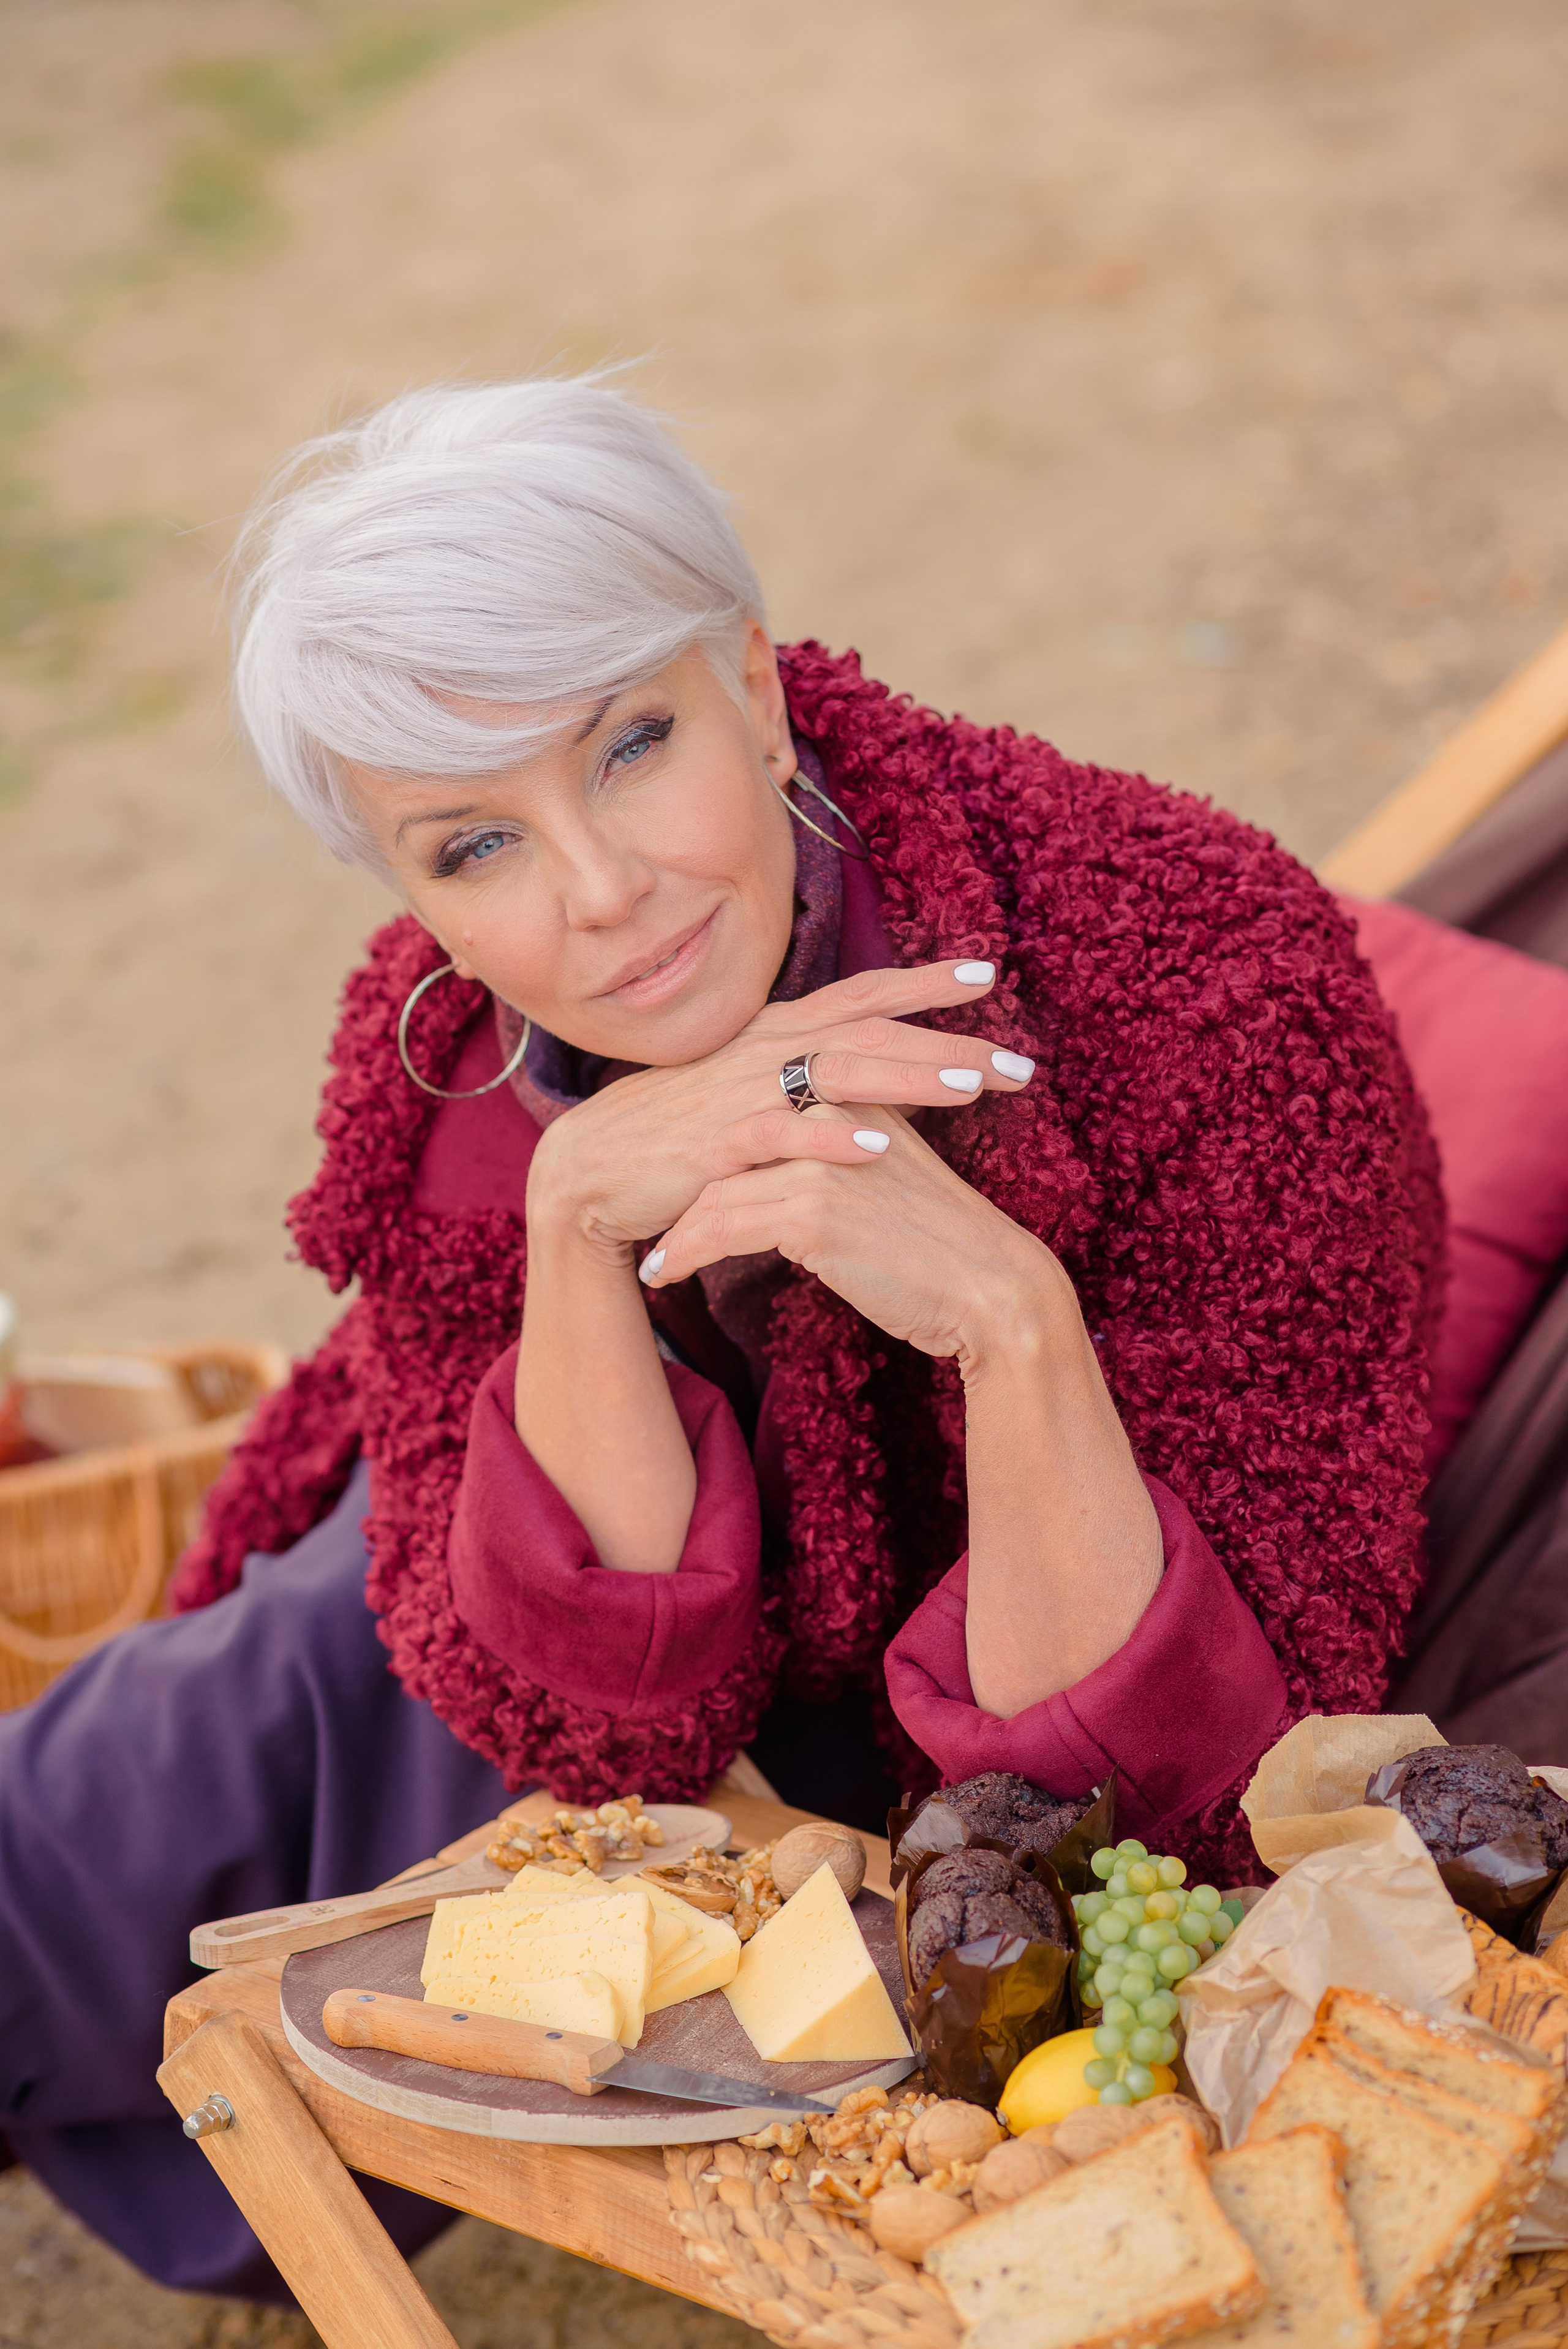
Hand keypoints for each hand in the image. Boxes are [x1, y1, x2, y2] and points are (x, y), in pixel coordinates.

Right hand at [526, 959, 1036, 1260]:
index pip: (861, 995)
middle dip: (948, 1042)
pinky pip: (782, 1133)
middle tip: (1021, 1061)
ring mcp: (740, 1091)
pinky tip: (879, 1146)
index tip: (990, 971)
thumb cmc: (675, 1136)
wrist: (589, 1174)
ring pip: (839, 1071)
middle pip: (871, 1032)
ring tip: (973, 1087)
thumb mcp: (745, 1091)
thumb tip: (861, 1068)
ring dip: (910, 1077)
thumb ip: (800, 1073)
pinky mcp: (717, 1142)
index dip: (923, 982)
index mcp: (774, 1033)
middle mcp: (763, 1049)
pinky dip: (831, 1136)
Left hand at [637, 1104, 1061, 1367]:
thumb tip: (784, 1164)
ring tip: (654, 1260)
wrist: (988, 1288)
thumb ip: (839, 1148)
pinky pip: (721, 1230)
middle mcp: (831, 1112)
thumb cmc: (939, 1243)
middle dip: (678, 1188)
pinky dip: (685, 1256)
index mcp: (851, 1092)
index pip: (755, 1113)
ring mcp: (820, 1158)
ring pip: (716, 1190)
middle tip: (643, 1215)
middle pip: (725, 1147)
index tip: (677, 1184)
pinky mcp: (813, 1210)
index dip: (710, 1152)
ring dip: (676, 1232)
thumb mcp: (885, 1174)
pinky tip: (663, 1277)